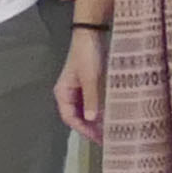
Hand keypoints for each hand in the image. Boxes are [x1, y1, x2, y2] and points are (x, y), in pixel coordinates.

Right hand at [55, 25, 102, 139]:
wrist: (91, 34)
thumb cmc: (87, 55)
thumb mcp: (91, 78)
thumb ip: (91, 99)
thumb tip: (92, 120)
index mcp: (63, 93)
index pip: (70, 118)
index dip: (83, 129)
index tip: (97, 138)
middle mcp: (67, 93)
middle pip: (76, 116)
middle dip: (89, 128)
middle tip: (105, 138)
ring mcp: (77, 89)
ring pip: (84, 110)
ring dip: (94, 120)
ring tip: (109, 129)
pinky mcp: (86, 84)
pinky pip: (90, 103)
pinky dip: (98, 110)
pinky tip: (109, 115)